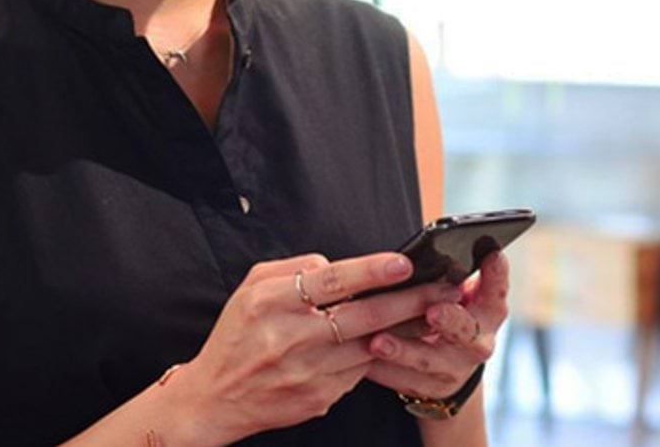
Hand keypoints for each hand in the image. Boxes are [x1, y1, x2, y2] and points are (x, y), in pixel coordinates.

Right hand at [172, 252, 464, 444]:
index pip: (330, 281)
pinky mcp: (320, 398)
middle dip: (407, 301)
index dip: (370, 271)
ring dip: (403, 331)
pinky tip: (396, 343)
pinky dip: (377, 354)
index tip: (404, 263)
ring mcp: (307, 372)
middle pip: (361, 316)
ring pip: (368, 346)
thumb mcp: (250, 288)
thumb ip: (292, 268)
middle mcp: (290, 338)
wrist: (217, 397)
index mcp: (270, 302)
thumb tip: (337, 265)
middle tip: (442, 288)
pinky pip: (358, 371)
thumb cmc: (236, 335)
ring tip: (431, 314)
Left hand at [364, 250, 510, 401]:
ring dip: (404, 351)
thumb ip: (446, 273)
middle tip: (433, 311)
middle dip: (451, 320)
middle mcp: (477, 342)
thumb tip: (423, 247)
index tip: (492, 255)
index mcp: (486, 311)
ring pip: (431, 362)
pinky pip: (404, 381)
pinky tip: (360, 360)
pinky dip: (382, 370)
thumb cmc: (441, 310)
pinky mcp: (431, 389)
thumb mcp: (451, 292)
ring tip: (379, 341)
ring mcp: (455, 369)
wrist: (441, 366)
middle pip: (468, 332)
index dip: (497, 275)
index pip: (498, 291)